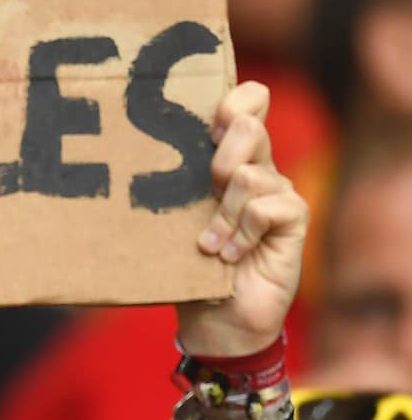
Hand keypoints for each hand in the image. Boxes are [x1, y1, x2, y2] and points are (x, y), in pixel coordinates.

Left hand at [176, 82, 307, 358]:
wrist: (216, 320)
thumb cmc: (189, 266)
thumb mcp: (173, 217)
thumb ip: (168, 182)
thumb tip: (125, 150)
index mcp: (230, 157)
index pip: (248, 101)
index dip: (234, 100)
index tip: (208, 126)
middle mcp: (258, 168)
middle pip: (248, 125)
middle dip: (218, 158)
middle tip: (207, 193)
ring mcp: (278, 193)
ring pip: (249, 174)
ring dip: (222, 215)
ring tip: (210, 245)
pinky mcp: (293, 220)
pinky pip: (267, 208)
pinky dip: (242, 234)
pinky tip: (229, 255)